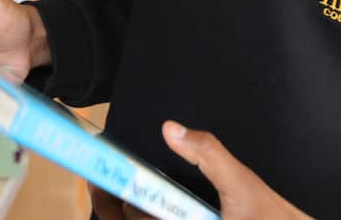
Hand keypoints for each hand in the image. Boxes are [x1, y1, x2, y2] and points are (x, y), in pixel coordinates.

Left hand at [88, 121, 312, 219]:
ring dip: (136, 213)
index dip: (106, 202)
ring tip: (131, 189)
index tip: (96, 178)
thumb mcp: (244, 186)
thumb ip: (209, 155)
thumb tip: (171, 129)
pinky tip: (157, 205)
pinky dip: (155, 216)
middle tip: (108, 177)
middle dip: (119, 205)